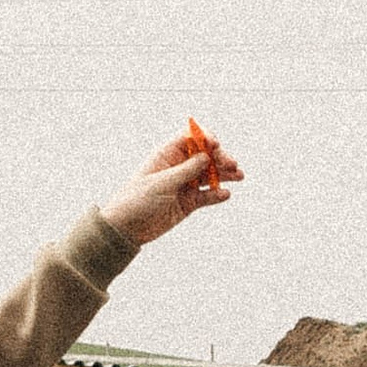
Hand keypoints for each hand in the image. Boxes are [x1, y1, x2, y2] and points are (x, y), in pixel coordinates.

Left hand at [102, 132, 244, 250]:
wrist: (126, 228)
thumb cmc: (137, 200)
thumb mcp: (161, 183)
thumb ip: (185, 171)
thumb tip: (206, 156)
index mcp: (167, 155)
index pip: (190, 138)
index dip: (205, 138)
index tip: (216, 144)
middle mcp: (178, 167)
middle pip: (205, 156)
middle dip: (220, 158)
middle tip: (232, 165)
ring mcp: (185, 185)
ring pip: (210, 175)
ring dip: (225, 174)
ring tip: (239, 177)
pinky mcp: (189, 203)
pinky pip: (208, 196)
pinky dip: (218, 195)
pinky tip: (225, 195)